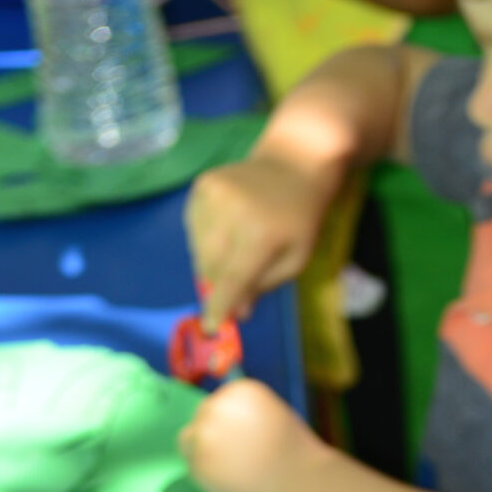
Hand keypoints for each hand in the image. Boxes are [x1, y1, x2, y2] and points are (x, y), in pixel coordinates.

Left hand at [177, 379, 326, 491]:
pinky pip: (192, 466)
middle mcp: (218, 405)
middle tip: (237, 459)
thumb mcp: (271, 416)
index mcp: (239, 391)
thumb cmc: (293, 454)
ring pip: (190, 441)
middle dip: (214, 438)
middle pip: (202, 419)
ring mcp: (206, 433)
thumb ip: (243, 414)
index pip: (218, 404)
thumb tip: (219, 425)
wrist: (300, 482)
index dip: (227, 425)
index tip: (242, 442)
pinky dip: (206, 474)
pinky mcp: (199, 461)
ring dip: (206, 455)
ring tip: (233, 470)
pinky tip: (229, 480)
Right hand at [185, 153, 332, 327]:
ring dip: (210, 263)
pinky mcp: (202, 185)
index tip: (211, 326)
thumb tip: (238, 311)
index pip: (232, 278)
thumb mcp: (294, 260)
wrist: (292, 165)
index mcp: (260, 234)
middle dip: (216, 285)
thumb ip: (264, 285)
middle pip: (209, 266)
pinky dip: (204, 239)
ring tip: (233, 252)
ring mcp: (212, 195)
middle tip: (230, 290)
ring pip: (197, 249)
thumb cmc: (299, 219)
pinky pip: (193, 228)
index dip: (219, 305)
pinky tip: (225, 231)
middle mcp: (231, 212)